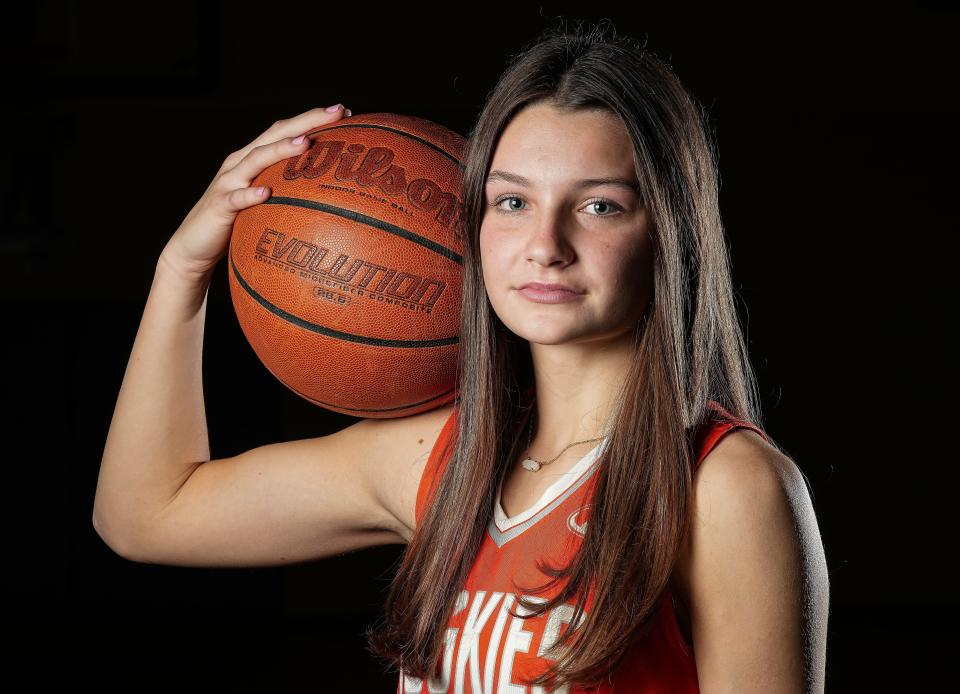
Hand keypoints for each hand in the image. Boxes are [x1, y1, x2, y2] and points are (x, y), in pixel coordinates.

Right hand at [159, 104, 348, 282]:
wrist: (194, 245)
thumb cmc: (236, 223)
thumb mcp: (265, 201)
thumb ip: (287, 190)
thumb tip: (328, 193)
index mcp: (253, 159)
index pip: (285, 131)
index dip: (312, 119)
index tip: (345, 113)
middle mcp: (240, 163)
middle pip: (274, 135)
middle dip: (306, 121)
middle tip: (336, 112)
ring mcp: (228, 182)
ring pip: (255, 160)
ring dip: (280, 150)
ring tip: (305, 142)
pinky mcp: (219, 205)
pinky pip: (236, 199)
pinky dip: (250, 194)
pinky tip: (266, 193)